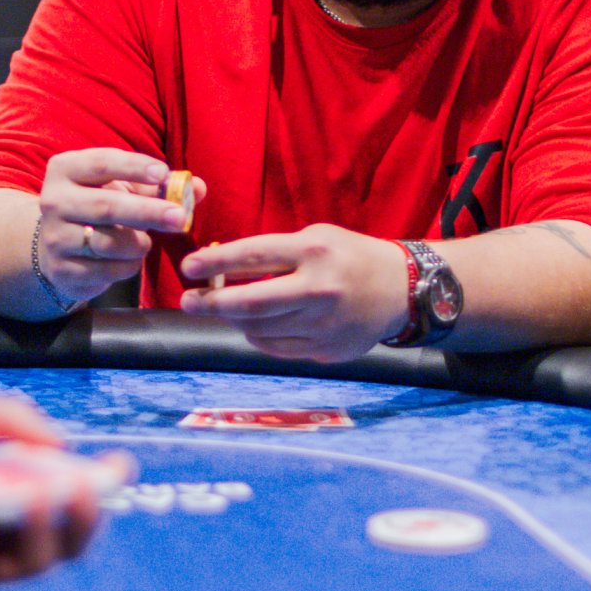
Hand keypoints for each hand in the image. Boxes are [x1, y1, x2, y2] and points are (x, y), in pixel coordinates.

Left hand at [0, 389, 110, 590]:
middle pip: (63, 545)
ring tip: (35, 495)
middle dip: (84, 518)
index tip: (120, 465)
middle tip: (83, 490)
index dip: (98, 488)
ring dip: (41, 527)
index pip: (64, 500)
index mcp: (3, 492)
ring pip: (33, 564)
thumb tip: (58, 441)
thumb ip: (8, 418)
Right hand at [35, 150, 207, 308]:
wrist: (60, 243)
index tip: (163, 174)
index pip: (102, 163)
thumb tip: (198, 188)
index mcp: (66, 169)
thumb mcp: (123, 188)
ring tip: (146, 242)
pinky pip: (105, 271)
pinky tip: (129, 260)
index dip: (134, 167)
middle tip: (180, 218)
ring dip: (138, 244)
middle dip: (148, 212)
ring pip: (107, 243)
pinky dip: (128, 266)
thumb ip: (160, 186)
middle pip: (106, 206)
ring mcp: (55, 238)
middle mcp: (54, 201)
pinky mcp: (62, 270)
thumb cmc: (100, 204)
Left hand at [179, 225, 408, 361]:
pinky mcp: (327, 351)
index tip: (188, 268)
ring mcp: (323, 325)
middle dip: (212, 303)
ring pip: (260, 329)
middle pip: (251, 303)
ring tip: (227, 309)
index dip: (215, 263)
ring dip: (236, 319)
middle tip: (188, 301)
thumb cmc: (350, 256)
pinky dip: (259, 336)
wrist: (401, 289)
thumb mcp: (316, 238)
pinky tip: (257, 324)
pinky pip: (277, 348)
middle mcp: (318, 289)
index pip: (253, 256)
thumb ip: (274, 253)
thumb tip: (222, 270)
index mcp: (314, 251)